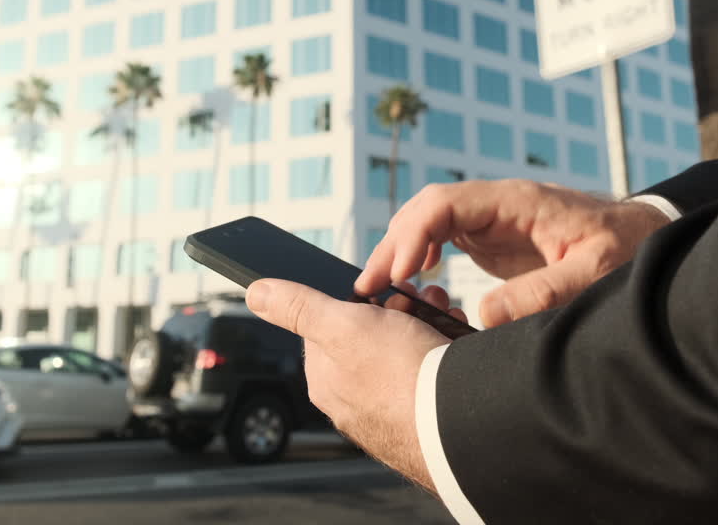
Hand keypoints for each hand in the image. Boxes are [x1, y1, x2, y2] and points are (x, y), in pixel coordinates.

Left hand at [245, 278, 456, 491]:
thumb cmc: (400, 375)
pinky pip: (429, 377)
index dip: (358, 300)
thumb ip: (298, 308)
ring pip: (404, 354)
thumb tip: (255, 294)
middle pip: (370, 337)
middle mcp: (352, 402)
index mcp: (325, 381)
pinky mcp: (424, 420)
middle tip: (421, 301)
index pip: (329, 324)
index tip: (382, 293)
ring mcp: (390, 414)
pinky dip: (442, 357)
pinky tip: (453, 351)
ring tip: (442, 320)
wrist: (461, 424)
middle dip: (398, 313)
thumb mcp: (342, 325)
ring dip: (425, 328)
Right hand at [356, 179, 671, 327]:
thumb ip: (542, 293)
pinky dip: (419, 255)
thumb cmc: (626, 249)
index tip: (399, 271)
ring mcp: (492, 219)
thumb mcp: (591, 273)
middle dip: (394, 244)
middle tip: (369, 287)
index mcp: (516, 202)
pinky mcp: (493, 238)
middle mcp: (497, 204)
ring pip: (429, 221)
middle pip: (426, 209)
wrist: (645, 235)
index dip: (414, 234)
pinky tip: (411, 281)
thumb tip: (485, 317)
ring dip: (401, 249)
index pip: (445, 203)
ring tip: (377, 287)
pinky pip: (443, 236)